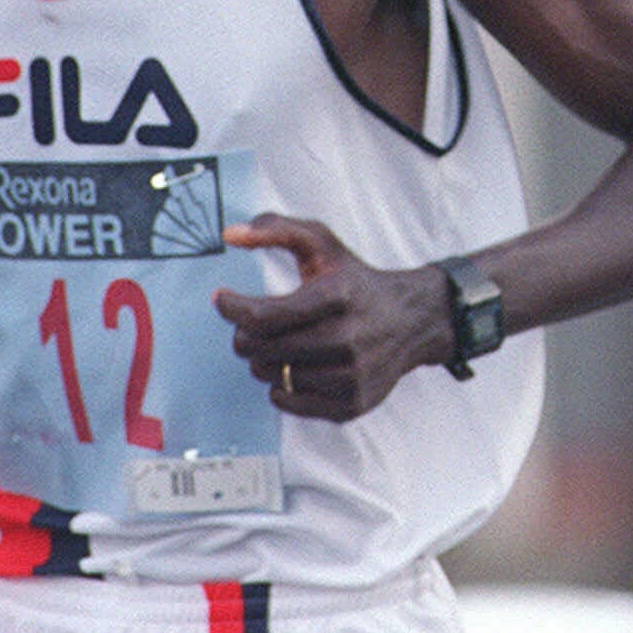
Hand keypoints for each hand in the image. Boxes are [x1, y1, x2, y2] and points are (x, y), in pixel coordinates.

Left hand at [213, 214, 438, 420]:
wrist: (410, 321)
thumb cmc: (355, 279)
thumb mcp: (321, 242)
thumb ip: (275, 228)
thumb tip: (229, 235)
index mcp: (336, 295)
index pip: (264, 316)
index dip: (232, 309)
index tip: (222, 298)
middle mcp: (347, 338)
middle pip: (262, 350)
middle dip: (245, 335)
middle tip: (252, 324)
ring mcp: (351, 376)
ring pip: (272, 376)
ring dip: (262, 359)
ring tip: (278, 342)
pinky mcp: (352, 404)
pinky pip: (289, 403)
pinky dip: (280, 386)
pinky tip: (291, 365)